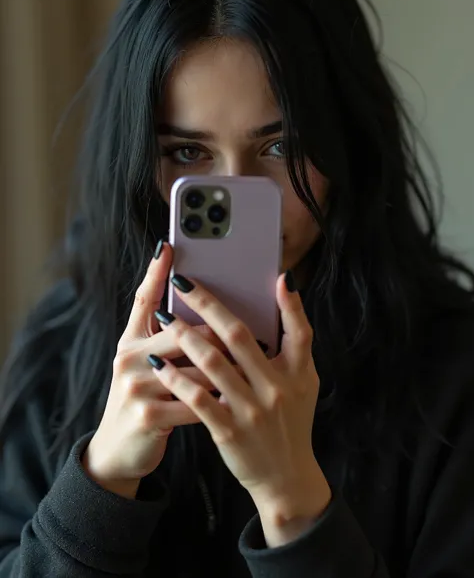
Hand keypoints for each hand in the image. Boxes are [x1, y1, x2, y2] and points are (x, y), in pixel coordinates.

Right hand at [82, 242, 227, 497]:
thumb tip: (210, 316)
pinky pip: (197, 401)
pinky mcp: (148, 415)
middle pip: (181, 330)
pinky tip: (241, 393)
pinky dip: (222, 397)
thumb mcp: (146, 366)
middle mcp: (128, 358)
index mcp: (130, 341)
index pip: (143, 299)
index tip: (169, 246)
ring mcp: (136, 386)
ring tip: (255, 356)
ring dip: (228, 364)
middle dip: (218, 329)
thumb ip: (168, 340)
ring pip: (195, 366)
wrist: (118, 451)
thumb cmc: (144, 400)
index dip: (155, 272)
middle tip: (250, 322)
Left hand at [149, 272, 331, 541]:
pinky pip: (196, 398)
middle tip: (184, 282)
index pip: (299, 331)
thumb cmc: (292, 419)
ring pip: (212, 364)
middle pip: (238, 337)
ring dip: (185, 336)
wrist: (286, 476)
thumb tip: (284, 287)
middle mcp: (275, 389)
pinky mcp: (228, 431)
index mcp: (297, 373)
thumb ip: (296, 339)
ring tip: (165, 317)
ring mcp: (250, 411)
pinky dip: (176, 377)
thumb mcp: (304, 380)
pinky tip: (159, 361)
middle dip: (208, 305)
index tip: (274, 274)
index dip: (290, 304)